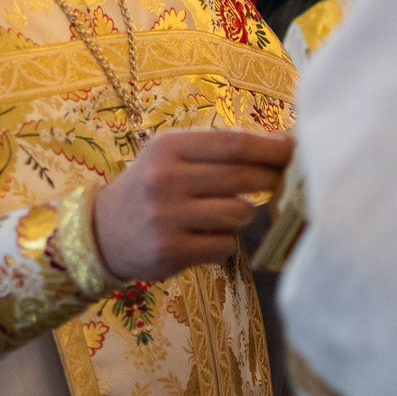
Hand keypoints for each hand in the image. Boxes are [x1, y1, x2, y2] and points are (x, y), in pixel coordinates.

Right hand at [92, 127, 293, 281]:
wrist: (101, 232)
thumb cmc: (149, 186)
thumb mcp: (172, 156)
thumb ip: (220, 149)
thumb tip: (282, 143)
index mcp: (168, 147)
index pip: (233, 145)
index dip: (270, 148)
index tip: (295, 150)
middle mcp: (166, 179)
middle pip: (241, 177)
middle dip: (269, 179)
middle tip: (280, 180)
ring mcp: (167, 218)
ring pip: (238, 214)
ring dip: (242, 215)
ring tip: (222, 213)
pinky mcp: (171, 252)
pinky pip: (225, 246)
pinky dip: (225, 242)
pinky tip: (205, 238)